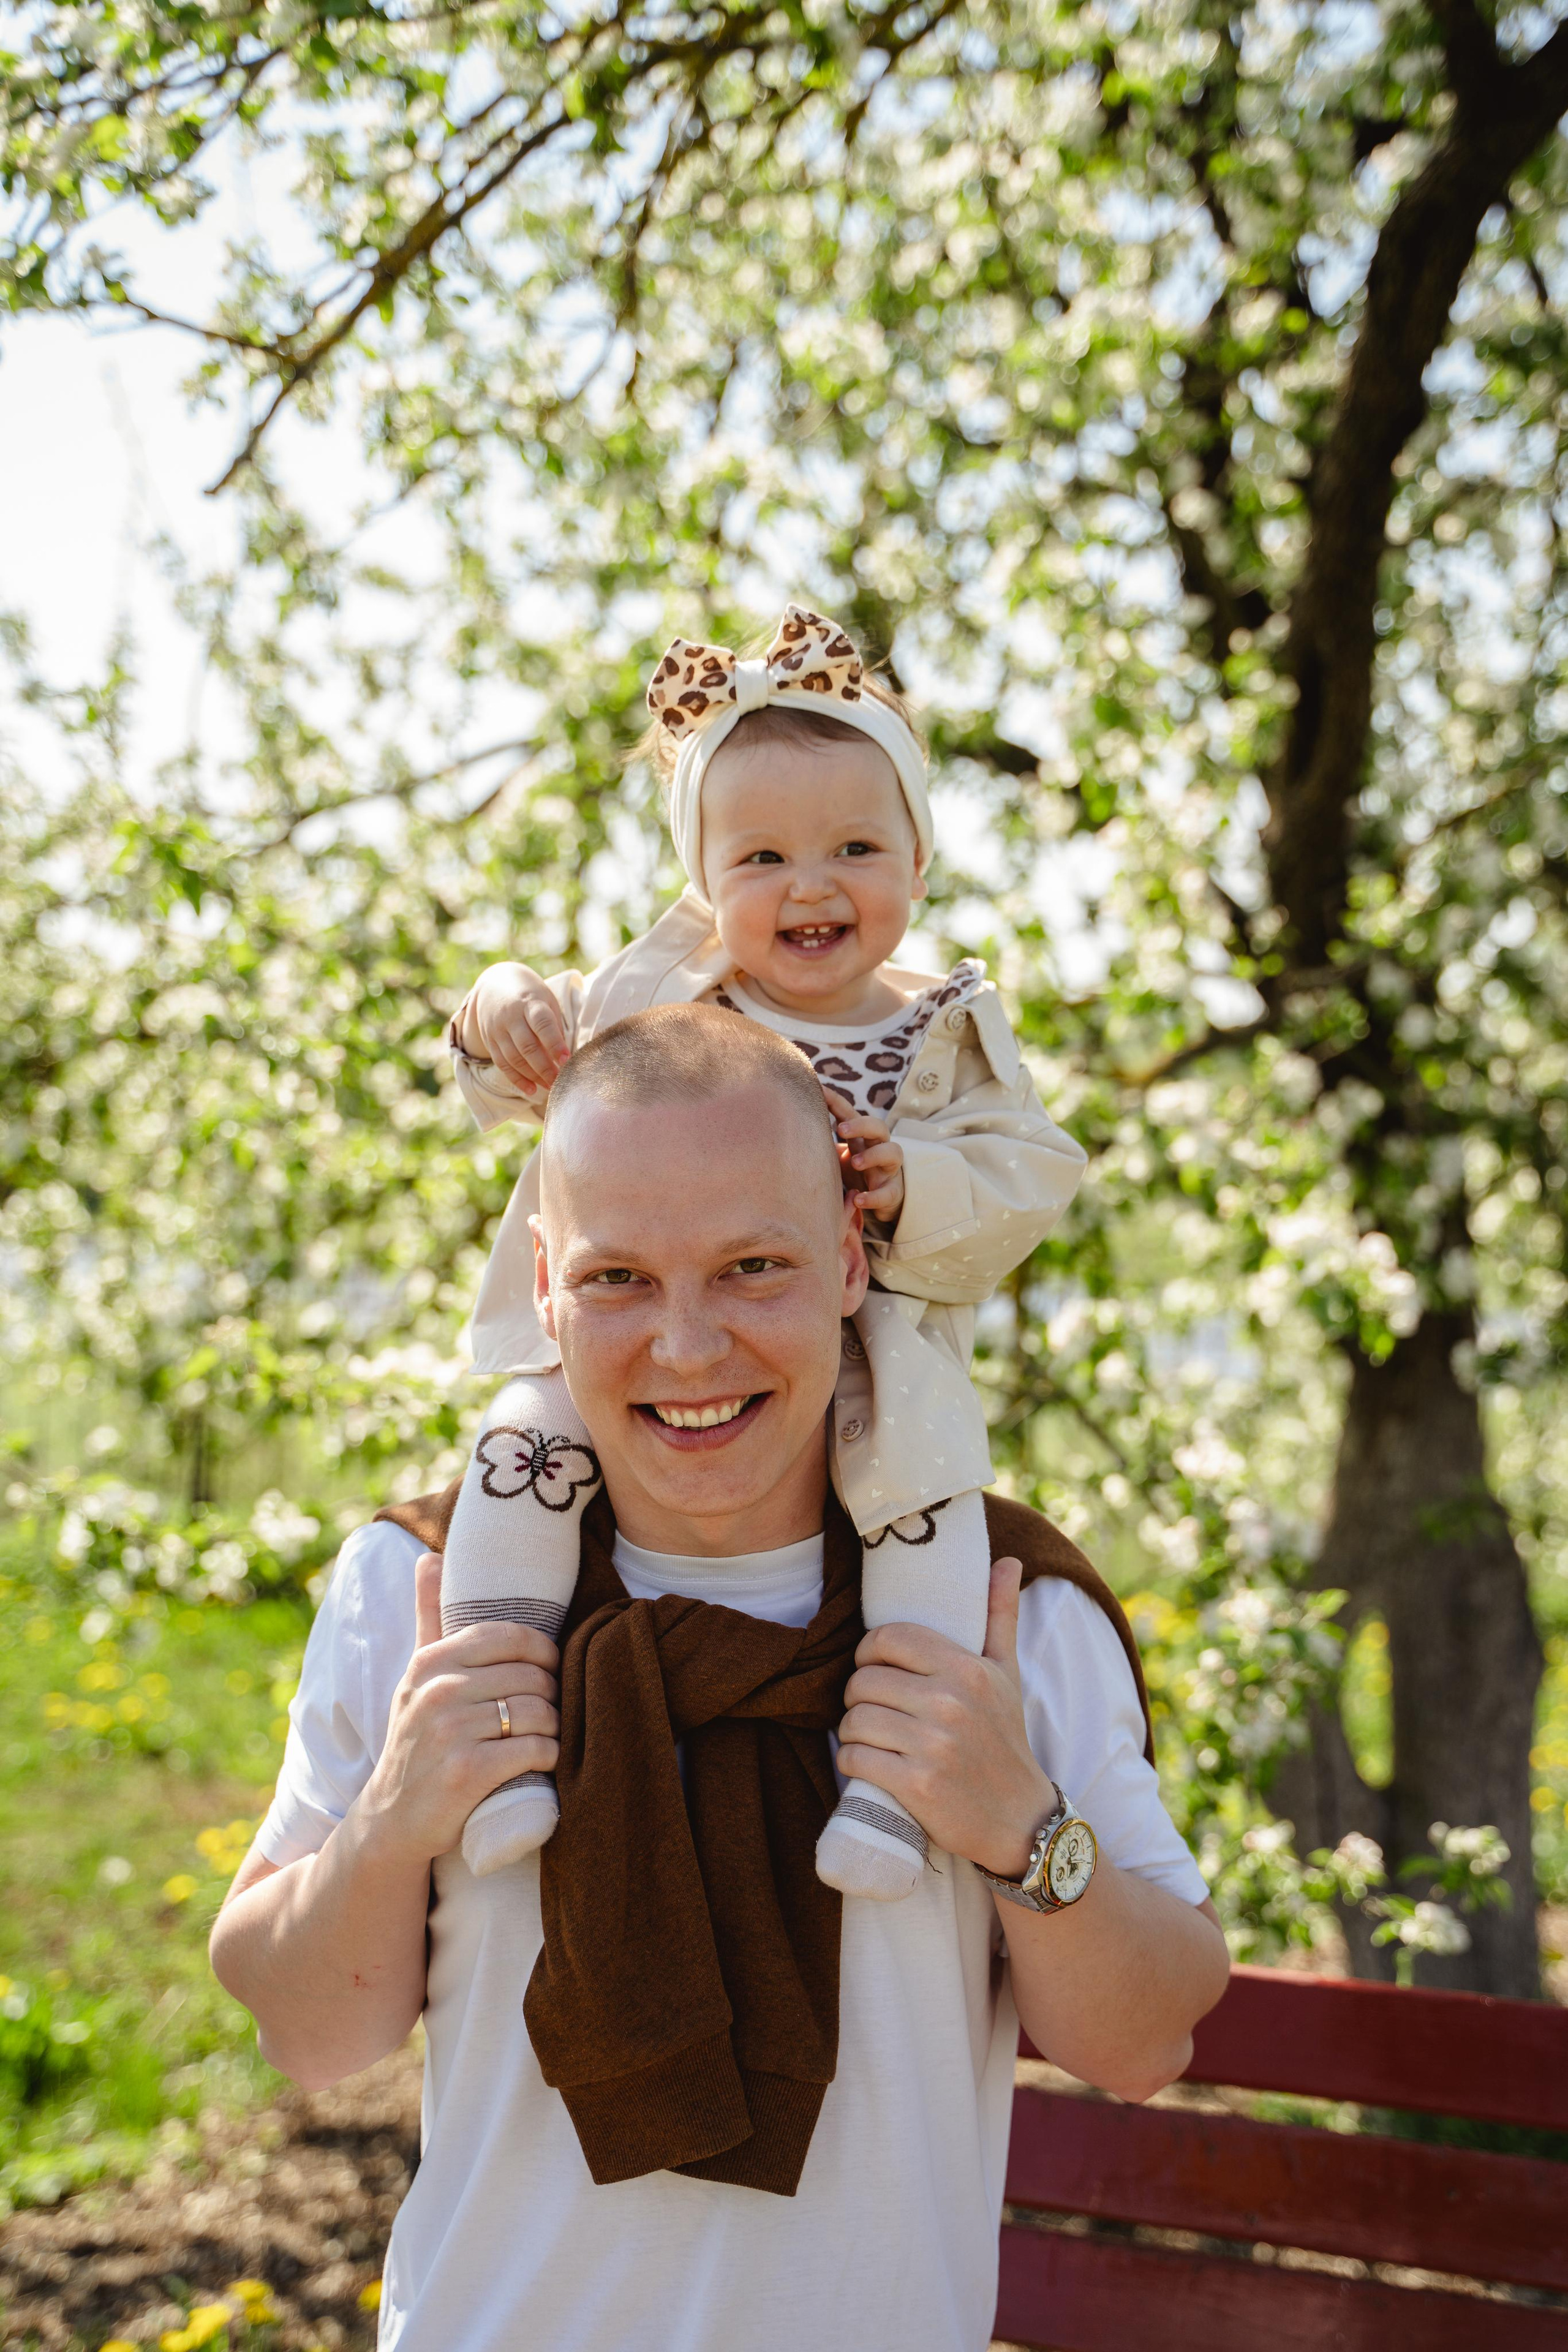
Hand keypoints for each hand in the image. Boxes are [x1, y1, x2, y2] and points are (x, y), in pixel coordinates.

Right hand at [361, 1552, 559, 1864]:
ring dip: (553, 1727)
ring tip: (543, 1736)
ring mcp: (451, 1732)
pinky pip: (535, 1749)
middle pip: (532, 1676)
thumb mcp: (416, 1676)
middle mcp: (438, 1691)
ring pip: (539, 1712)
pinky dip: (547, 1756)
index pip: (511, 1636)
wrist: (392, 1820)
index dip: (543, 1652)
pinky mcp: (468, 1773)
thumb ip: (429, 1616)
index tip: (546, 1671)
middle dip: (550, 1694)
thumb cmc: (416, 1740)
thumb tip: (428, 1557)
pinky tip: (539, 1761)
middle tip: (545, 1712)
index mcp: (431, 1661)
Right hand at [455, 962, 569, 1094]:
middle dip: (545, 1067)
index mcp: (529, 1002)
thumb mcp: (546, 1000)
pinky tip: (532, 1090)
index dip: (554, 1043)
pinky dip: (517, 1079)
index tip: (567, 1060)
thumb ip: (554, 1025)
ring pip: (514, 1058)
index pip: (542, 1024)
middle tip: (561, 1081)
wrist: (494, 983)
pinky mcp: (490, 1040)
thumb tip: (564, 1057)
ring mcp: (497, 1029)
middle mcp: (511, 1016)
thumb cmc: (530, 994)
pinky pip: (502, 1064)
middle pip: (527, 1046)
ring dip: (533, 1076)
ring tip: (551, 1086)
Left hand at [822, 1086, 905, 1220]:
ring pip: (892, 1152)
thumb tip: (785, 1130)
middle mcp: (878, 1146)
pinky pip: (888, 1191)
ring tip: (855, 1163)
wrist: (879, 1196)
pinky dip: (874, 1195)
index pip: (850, 1114)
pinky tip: (858, 1200)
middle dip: (860, 1125)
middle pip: (878, 1126)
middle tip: (840, 1129)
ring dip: (873, 1155)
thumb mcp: (837, 1155)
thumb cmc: (853, 1170)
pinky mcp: (892, 1190)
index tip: (819, 1091)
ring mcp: (888, 1168)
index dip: (836, 1102)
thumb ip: (820, 1144)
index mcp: (861, 1136)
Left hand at [835, 1555, 1053, 1876]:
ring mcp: (933, 1745)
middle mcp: (951, 1702)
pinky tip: (865, 1763)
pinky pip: (855, 1758)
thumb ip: (1000, 1615)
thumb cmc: (1006, 1739)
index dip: (869, 1651)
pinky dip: (850, 1760)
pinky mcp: (916, 1785)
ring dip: (850, 1729)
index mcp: (967, 1668)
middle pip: (864, 1679)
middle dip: (858, 1694)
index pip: (889, 1637)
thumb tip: (1008, 1561)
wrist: (1020, 1819)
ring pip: (854, 1718)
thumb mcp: (1008, 1674)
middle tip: (870, 1707)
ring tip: (866, 1735)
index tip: (874, 1668)